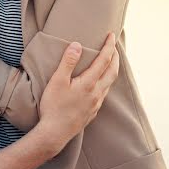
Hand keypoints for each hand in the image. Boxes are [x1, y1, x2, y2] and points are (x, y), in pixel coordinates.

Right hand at [39, 33, 117, 153]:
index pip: (104, 60)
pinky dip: (105, 82)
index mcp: (89, 83)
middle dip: (115, 57)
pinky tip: (98, 83)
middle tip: (114, 46)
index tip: (111, 35)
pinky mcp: (92, 112)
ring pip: (109, 83)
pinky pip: (104, 93)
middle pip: (112, 71)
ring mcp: (96, 104)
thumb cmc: (54, 106)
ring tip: (108, 62)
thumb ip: (68, 62)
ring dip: (111, 70)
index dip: (109, 46)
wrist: (55, 133)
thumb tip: (77, 45)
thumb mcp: (57, 81)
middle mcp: (97, 93)